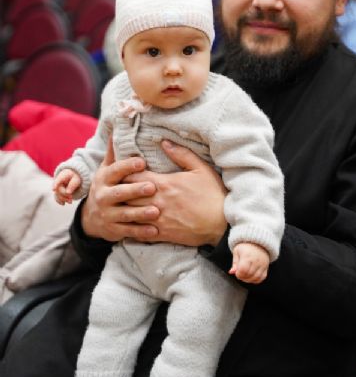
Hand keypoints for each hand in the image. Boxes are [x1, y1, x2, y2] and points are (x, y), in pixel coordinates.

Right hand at [53, 169, 80, 204]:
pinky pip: (56, 197)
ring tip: (70, 202)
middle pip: (58, 189)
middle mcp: (58, 180)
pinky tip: (63, 204)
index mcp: (63, 175)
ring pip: (57, 194)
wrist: (75, 177)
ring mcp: (57, 186)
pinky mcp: (58, 191)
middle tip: (71, 198)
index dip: (56, 184)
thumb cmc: (76, 177)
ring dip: (63, 199)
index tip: (53, 189)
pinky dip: (59, 201)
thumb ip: (72, 185)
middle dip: (64, 195)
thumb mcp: (76, 179)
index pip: (59, 179)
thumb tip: (67, 192)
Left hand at [82, 138, 226, 245]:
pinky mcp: (161, 234)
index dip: (124, 170)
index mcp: (164, 183)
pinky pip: (139, 230)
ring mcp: (158, 219)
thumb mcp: (201, 169)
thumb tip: (164, 142)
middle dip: (119, 189)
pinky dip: (130, 225)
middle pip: (127, 194)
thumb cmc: (213, 195)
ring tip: (114, 203)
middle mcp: (157, 201)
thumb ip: (182, 154)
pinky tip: (126, 222)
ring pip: (129, 213)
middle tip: (111, 184)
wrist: (221, 225)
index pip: (134, 175)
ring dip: (122, 207)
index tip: (120, 167)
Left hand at [229, 242, 269, 283]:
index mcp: (247, 256)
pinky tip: (251, 276)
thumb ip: (234, 263)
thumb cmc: (245, 248)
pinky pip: (261, 278)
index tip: (236, 272)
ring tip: (245, 275)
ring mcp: (262, 265)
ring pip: (255, 278)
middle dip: (242, 277)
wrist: (258, 243)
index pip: (243, 270)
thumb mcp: (237, 252)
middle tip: (240, 274)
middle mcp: (256, 261)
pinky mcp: (266, 268)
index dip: (238, 274)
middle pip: (249, 275)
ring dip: (248, 280)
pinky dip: (255, 280)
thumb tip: (231, 272)